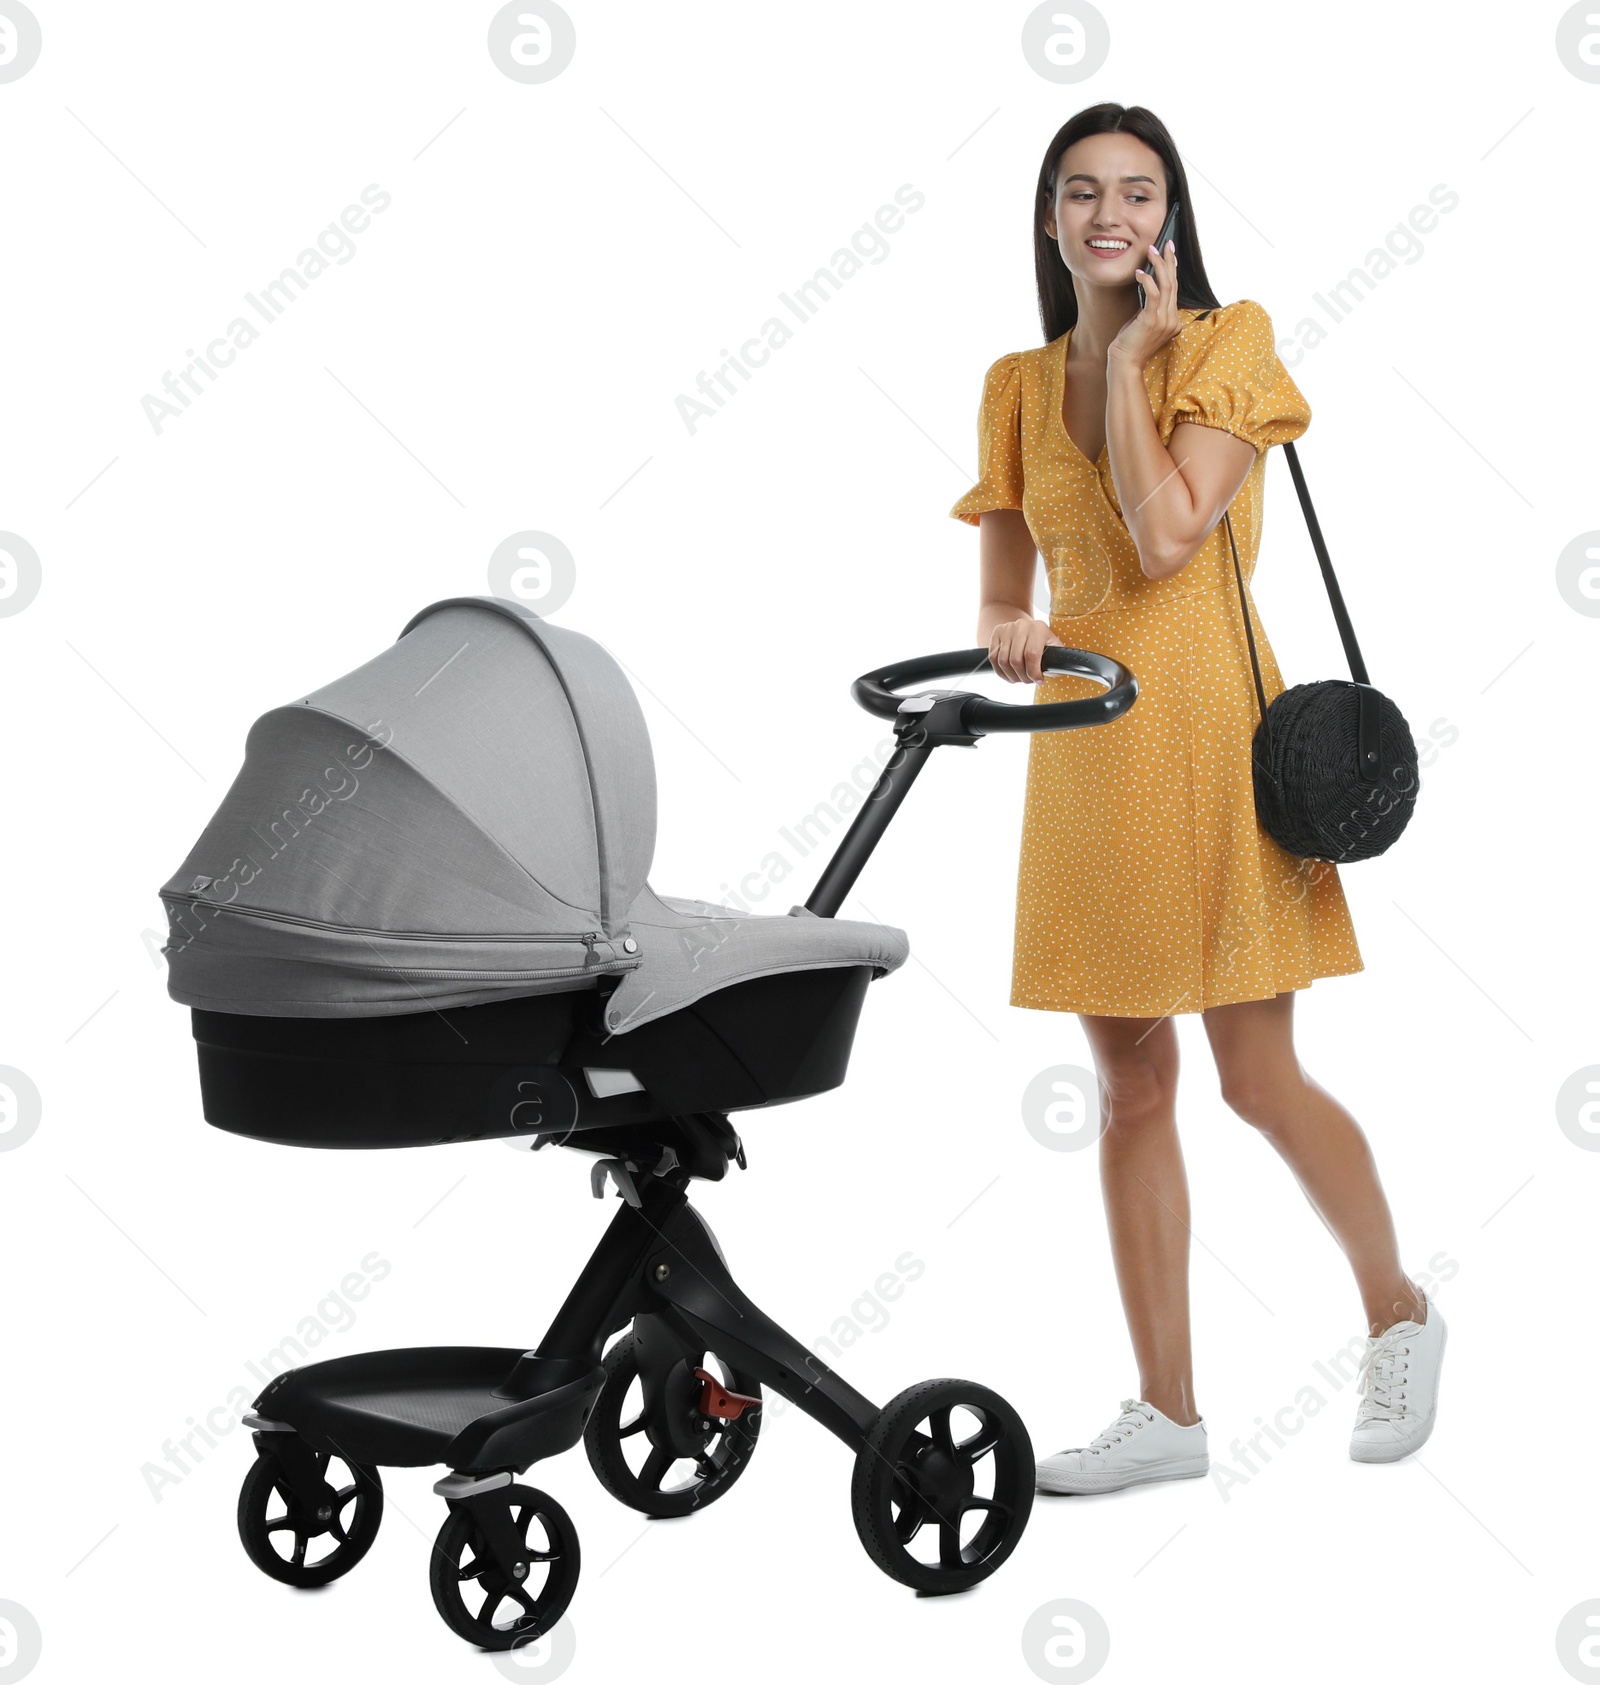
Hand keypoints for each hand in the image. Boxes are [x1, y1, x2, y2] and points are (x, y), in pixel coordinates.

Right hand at [988, 615, 1063, 682]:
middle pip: (1016, 659)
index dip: (1033, 672)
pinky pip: (993, 658)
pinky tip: (1009, 675)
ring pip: (1003, 661)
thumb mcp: (1053, 646)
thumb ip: (1056, 659)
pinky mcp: (996, 633)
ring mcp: (1007, 629)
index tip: (1037, 680)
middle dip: (1022, 676)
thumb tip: (1055, 672)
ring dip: (1011, 676)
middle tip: (1028, 680)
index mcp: (1039, 628)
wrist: (1027, 627)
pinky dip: (1000, 672)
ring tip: (1019, 678)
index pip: (1032, 654)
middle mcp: (1022, 626)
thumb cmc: (1042, 641)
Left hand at [1108, 237, 1180, 367]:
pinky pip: (1154, 294)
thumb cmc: (1130, 343)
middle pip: (1173, 283)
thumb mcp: (1143, 321)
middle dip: (1169, 260)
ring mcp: (1163, 320)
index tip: (1169, 252)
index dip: (1172, 268)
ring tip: (1151, 251)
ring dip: (1159, 265)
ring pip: (1166, 285)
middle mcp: (1172, 319)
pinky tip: (1139, 272)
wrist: (1125, 363)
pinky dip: (1147, 280)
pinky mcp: (1151, 320)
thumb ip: (1149, 307)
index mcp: (1172, 319)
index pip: (1175, 288)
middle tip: (1165, 243)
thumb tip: (1147, 287)